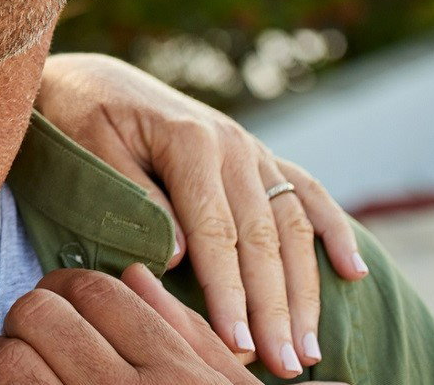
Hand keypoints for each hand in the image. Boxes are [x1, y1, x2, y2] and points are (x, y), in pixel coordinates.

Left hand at [0, 267, 291, 384]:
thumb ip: (191, 339)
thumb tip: (136, 278)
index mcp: (174, 375)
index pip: (97, 292)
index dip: (69, 287)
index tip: (65, 304)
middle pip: (40, 314)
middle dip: (32, 318)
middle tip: (40, 339)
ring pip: (5, 359)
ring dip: (0, 358)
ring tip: (17, 372)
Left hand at [36, 54, 367, 377]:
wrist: (91, 76)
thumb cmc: (79, 116)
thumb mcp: (91, 149)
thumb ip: (135, 199)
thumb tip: (178, 256)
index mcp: (190, 141)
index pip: (217, 232)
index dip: (229, 292)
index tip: (236, 343)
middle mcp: (232, 142)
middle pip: (264, 238)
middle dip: (275, 308)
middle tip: (283, 366)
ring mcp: (251, 148)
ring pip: (293, 226)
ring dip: (306, 291)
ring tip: (310, 349)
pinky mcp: (257, 155)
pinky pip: (307, 192)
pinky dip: (334, 230)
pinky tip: (354, 272)